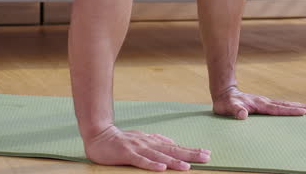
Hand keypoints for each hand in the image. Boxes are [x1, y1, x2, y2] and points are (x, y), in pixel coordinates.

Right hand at [84, 125, 210, 170]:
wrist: (99, 135)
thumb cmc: (121, 140)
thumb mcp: (142, 139)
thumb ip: (156, 141)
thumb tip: (172, 142)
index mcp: (153, 142)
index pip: (175, 147)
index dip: (191, 151)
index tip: (206, 154)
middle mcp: (149, 144)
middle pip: (172, 150)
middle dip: (190, 155)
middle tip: (206, 158)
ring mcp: (138, 148)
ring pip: (159, 156)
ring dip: (174, 162)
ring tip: (187, 167)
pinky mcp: (127, 154)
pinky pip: (141, 161)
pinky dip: (151, 164)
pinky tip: (161, 168)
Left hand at [212, 86, 305, 119]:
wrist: (225, 92)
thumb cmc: (225, 103)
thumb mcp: (227, 108)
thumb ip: (235, 110)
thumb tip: (242, 115)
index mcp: (259, 104)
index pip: (277, 109)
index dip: (290, 111)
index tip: (303, 112)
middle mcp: (265, 102)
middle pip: (286, 105)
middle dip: (301, 107)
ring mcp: (266, 102)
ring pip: (285, 104)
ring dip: (298, 106)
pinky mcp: (264, 104)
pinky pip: (281, 106)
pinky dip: (291, 107)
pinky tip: (297, 109)